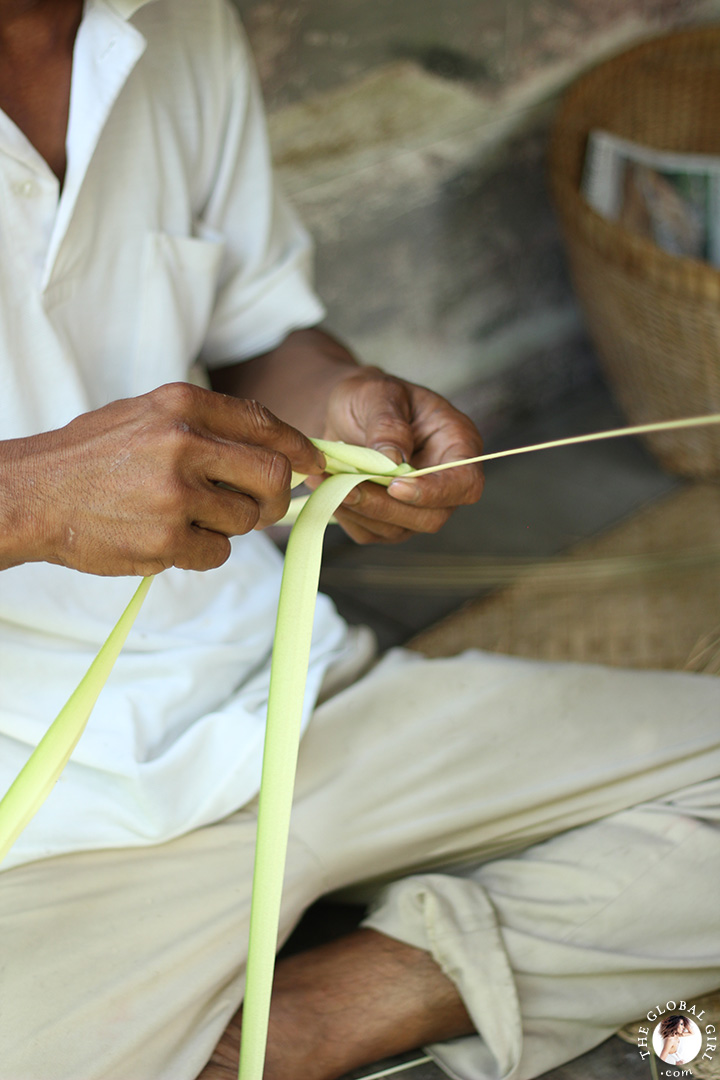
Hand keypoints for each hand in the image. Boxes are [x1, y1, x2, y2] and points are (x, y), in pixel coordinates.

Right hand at [1, 383, 324, 575]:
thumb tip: (279, 450)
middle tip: (260, 506)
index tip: (312, 465)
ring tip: (188, 516)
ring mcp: (174, 494)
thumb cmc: (95, 456)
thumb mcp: (147, 416)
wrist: (35, 494)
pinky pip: (218, 553)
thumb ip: (209, 426)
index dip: (298, 449)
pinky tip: (169, 536)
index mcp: (182, 404)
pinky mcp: (165, 540)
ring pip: (246, 520)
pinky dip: (203, 550)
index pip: (266, 425)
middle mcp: (183, 443)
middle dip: (276, 498)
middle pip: (272, 477)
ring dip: (229, 525)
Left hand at [310, 367, 483, 543]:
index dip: (435, 492)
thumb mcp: (378, 394)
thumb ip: (388, 423)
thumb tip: (392, 459)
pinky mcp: (388, 520)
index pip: (465, 483)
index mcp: (457, 445)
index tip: (396, 485)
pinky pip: (370, 532)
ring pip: (398, 530)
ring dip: (361, 511)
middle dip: (387, 507)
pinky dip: (346, 515)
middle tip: (349, 487)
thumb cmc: (371, 396)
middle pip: (432, 517)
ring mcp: (417, 506)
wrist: (345, 412)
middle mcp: (443, 482)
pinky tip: (326, 489)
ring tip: (328, 481)